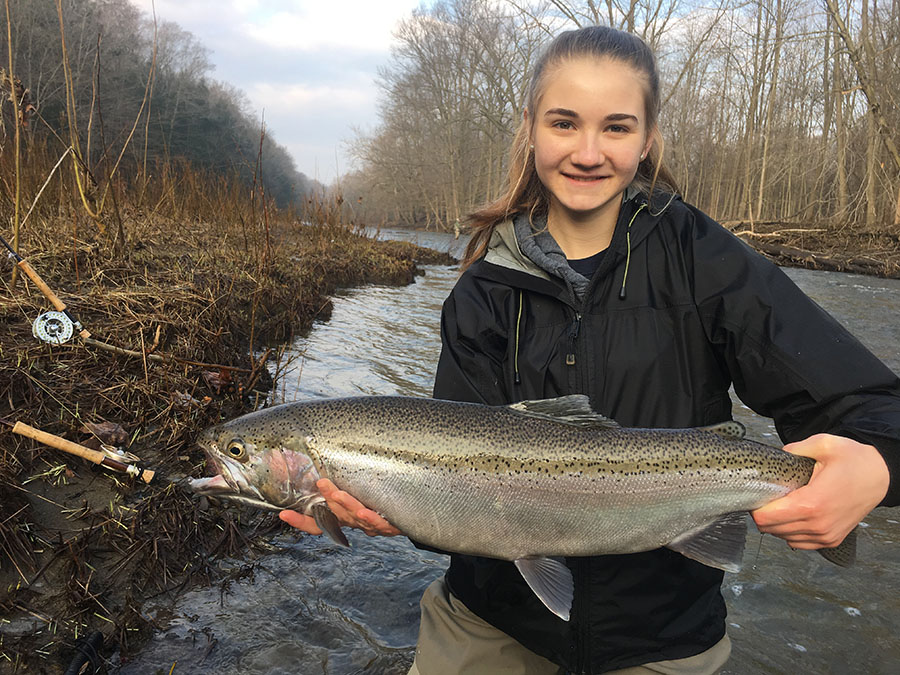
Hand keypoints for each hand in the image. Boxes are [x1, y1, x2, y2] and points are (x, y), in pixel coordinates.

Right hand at [279, 478, 400, 536]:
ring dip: (344, 504)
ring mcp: (368, 526)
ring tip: (336, 493)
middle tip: (321, 484)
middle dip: (328, 499)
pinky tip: (363, 511)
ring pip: (353, 517)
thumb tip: (324, 461)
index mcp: (342, 518)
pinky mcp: (386, 526)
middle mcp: (353, 524)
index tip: (284, 513)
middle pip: (335, 515)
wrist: (409, 517)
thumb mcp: (357, 493)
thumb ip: (341, 484)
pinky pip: (377, 523)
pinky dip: (368, 518)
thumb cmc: (377, 503)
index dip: (300, 521)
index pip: (316, 523)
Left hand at [751, 434, 889, 548]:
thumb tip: (776, 455)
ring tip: (783, 504)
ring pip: (783, 537)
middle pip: (771, 529)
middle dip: (763, 513)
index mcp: (812, 504)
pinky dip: (791, 532)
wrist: (881, 476)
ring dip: (777, 523)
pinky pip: (800, 543)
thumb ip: (794, 449)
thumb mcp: (824, 444)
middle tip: (768, 496)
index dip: (755, 506)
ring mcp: (826, 536)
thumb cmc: (854, 460)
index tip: (758, 493)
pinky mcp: (832, 540)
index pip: (766, 518)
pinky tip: (794, 515)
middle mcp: (818, 525)